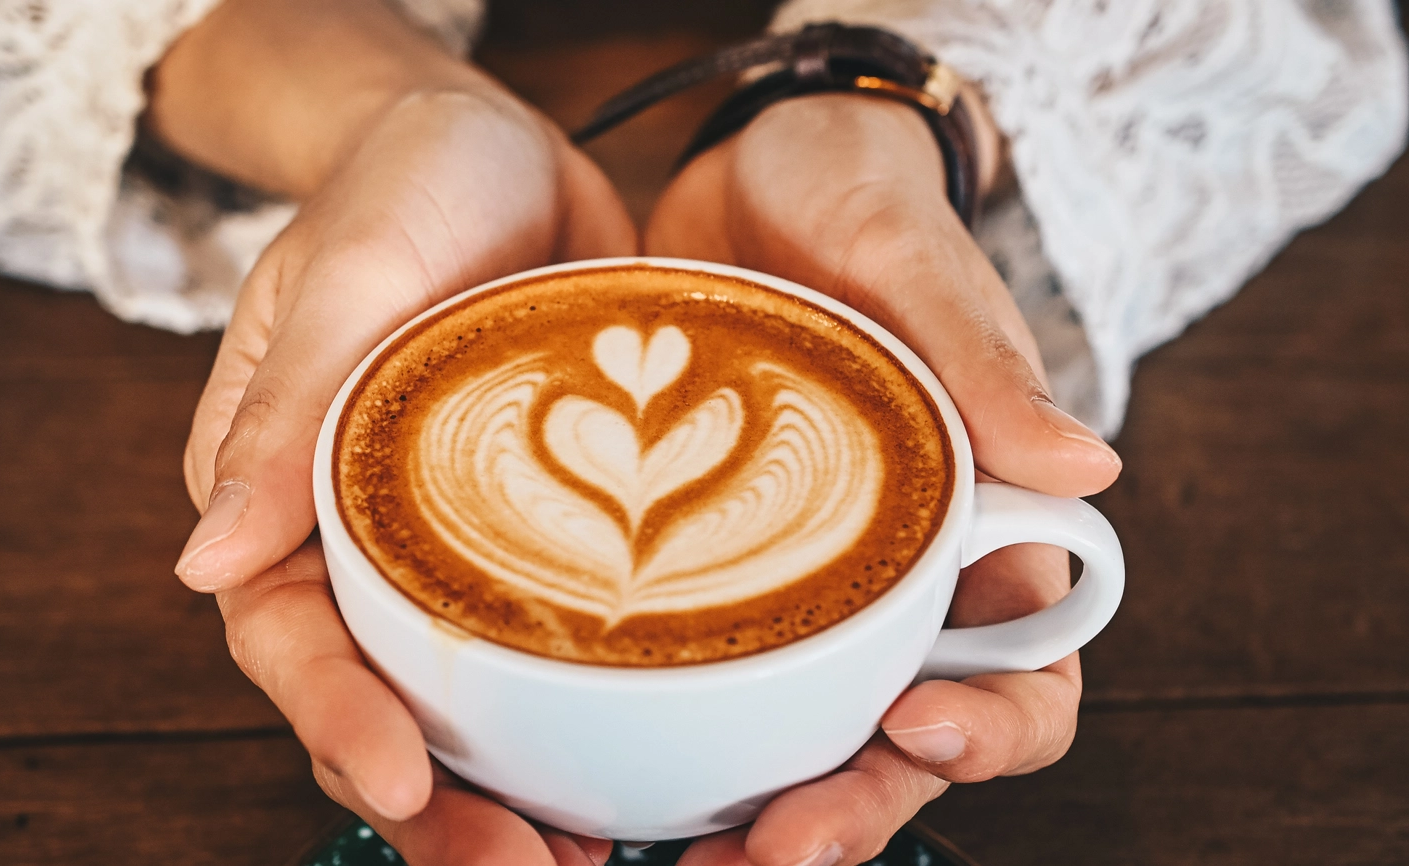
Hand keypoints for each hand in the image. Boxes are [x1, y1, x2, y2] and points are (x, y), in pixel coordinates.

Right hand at [153, 2, 633, 861]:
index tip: (400, 780)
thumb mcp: (342, 277)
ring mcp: (457, 543)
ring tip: (583, 858)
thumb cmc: (401, 187)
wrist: (499, 146)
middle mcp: (363, 539)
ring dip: (517, 786)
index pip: (287, 635)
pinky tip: (648, 765)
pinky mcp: (548, 527)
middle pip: (384, 699)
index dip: (337, 716)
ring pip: (474, 693)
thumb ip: (281, 416)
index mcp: (282, 496)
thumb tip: (202, 562)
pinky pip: (562, 634)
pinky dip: (593, 707)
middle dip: (437, 802)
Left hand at [645, 94, 1118, 865]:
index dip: (994, 731)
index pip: (1029, 677)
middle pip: (905, 745)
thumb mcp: (911, 261)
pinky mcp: (704, 565)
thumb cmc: (857, 203)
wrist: (750, 170)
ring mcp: (799, 583)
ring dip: (755, 807)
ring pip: (797, 737)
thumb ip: (987, 358)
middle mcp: (898, 582)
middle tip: (774, 846)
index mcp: (982, 532)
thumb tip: (1091, 465)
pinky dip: (665, 734)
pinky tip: (599, 770)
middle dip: (854, 807)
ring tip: (683, 849)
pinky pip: (695, 672)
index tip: (919, 728)